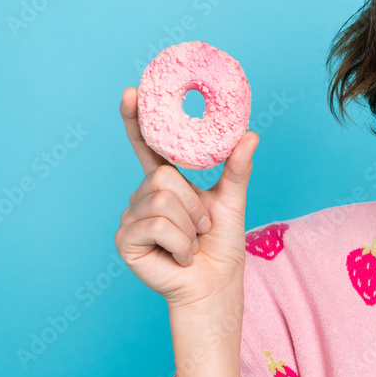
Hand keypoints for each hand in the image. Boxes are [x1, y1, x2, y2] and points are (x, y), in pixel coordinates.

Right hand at [114, 86, 258, 310]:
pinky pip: (158, 225)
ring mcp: (131, 217)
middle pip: (163, 177)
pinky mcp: (125, 239)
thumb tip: (250, 134)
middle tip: (201, 226)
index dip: (136, 119)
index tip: (131, 92)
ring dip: (190, 226)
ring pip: (163, 202)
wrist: (215, 284)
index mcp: (166, 182)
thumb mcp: (232, 200)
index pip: (147, 145)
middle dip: (193, 205)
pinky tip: (179, 255)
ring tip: (192, 242)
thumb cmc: (222, 244)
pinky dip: (180, 242)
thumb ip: (237, 167)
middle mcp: (143, 195)